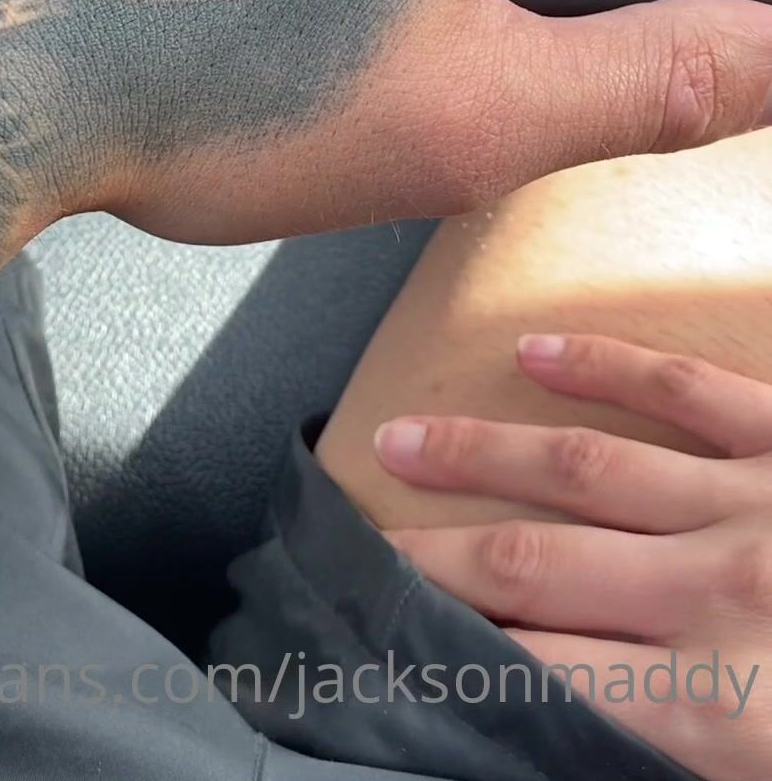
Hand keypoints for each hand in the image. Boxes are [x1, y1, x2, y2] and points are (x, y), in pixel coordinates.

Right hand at [376, 333, 771, 780]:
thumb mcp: (763, 775)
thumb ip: (664, 748)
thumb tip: (564, 714)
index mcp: (716, 707)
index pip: (538, 671)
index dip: (453, 653)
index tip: (386, 639)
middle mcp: (717, 592)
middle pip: (537, 564)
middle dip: (434, 555)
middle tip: (360, 541)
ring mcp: (756, 500)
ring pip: (587, 463)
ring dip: (480, 450)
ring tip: (400, 439)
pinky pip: (683, 387)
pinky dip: (603, 365)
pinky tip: (535, 352)